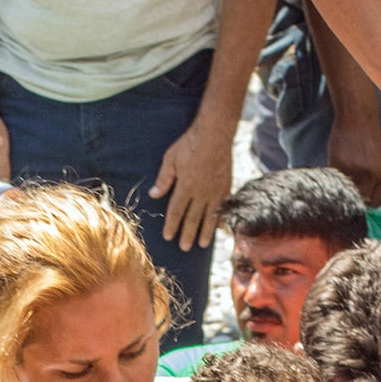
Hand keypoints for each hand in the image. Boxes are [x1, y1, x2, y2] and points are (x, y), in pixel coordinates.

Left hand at [148, 118, 233, 250]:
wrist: (215, 133)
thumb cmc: (189, 144)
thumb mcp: (170, 158)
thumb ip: (163, 179)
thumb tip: (153, 195)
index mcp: (185, 186)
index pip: (176, 211)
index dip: (172, 225)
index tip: (168, 236)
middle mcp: (201, 192)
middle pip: (193, 218)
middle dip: (188, 234)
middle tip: (184, 248)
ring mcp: (216, 190)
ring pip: (209, 216)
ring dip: (205, 232)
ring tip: (202, 245)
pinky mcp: (226, 186)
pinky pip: (223, 207)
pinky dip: (220, 219)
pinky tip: (218, 227)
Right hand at [326, 110, 380, 204]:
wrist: (358, 118)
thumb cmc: (370, 137)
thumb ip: (379, 179)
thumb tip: (375, 199)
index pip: (376, 201)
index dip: (368, 203)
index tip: (362, 202)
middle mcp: (371, 175)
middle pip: (361, 199)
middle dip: (356, 196)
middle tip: (351, 191)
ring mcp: (354, 171)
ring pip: (346, 189)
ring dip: (344, 185)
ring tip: (345, 173)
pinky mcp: (338, 164)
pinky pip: (335, 179)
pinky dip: (335, 175)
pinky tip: (338, 164)